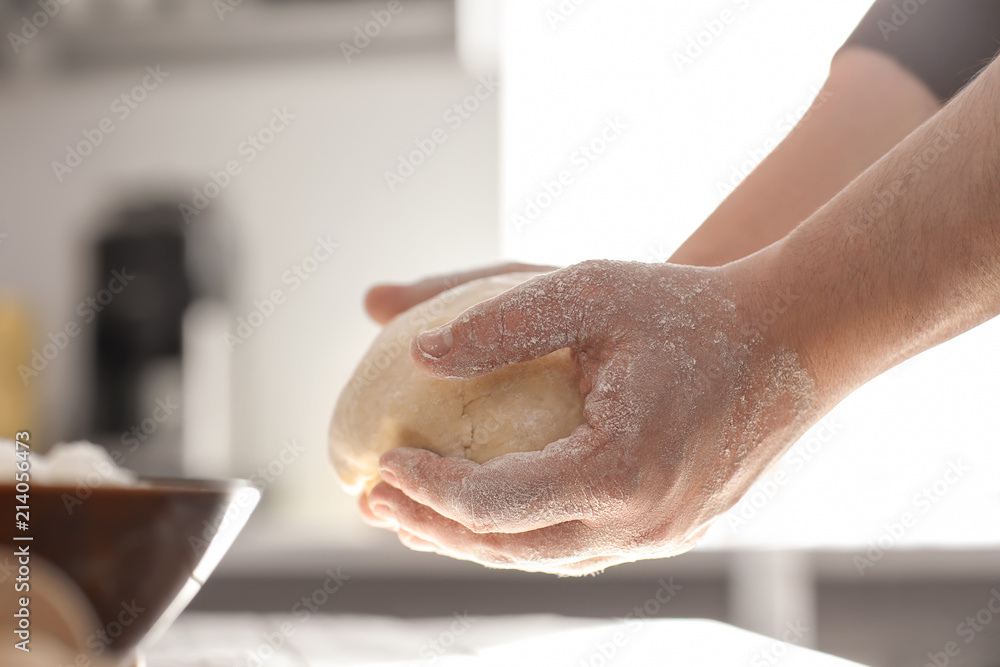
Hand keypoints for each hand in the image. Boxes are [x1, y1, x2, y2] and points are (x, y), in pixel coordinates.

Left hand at [360, 259, 818, 574]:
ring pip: (544, 557)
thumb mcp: (588, 290)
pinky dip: (526, 532)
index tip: (377, 464)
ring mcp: (661, 535)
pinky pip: (582, 546)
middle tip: (374, 502)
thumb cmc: (689, 307)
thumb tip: (415, 353)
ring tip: (419, 512)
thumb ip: (497, 321)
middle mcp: (639, 522)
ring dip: (476, 538)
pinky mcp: (673, 530)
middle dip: (433, 530)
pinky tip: (494, 509)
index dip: (424, 489)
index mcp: (616, 471)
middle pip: (509, 549)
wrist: (792, 338)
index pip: (490, 503)